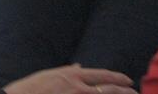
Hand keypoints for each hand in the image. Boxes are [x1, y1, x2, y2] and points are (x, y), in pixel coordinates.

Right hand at [4, 64, 136, 93]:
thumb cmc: (29, 89)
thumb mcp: (49, 75)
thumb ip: (67, 71)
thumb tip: (79, 66)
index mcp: (72, 76)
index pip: (102, 76)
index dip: (117, 78)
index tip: (128, 81)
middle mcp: (78, 89)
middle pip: (109, 90)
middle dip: (125, 92)